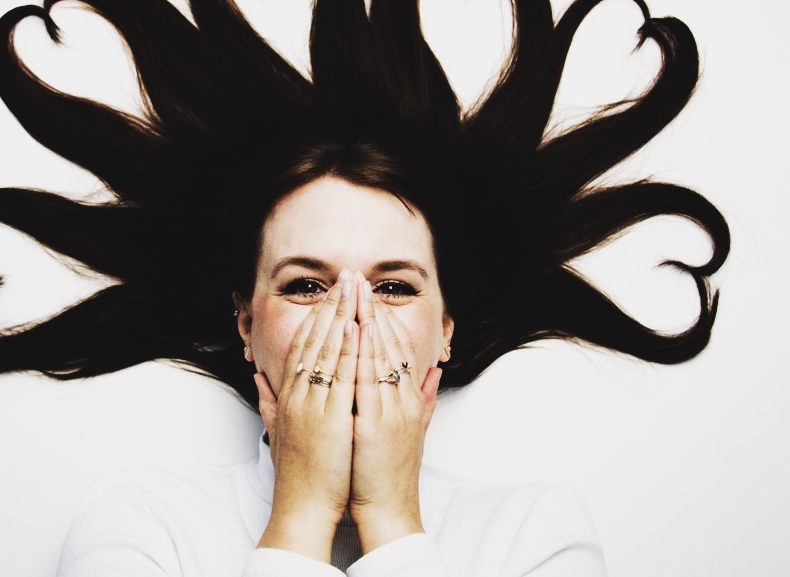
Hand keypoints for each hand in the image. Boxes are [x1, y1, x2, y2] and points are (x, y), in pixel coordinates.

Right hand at [256, 270, 359, 562]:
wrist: (301, 509)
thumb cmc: (295, 476)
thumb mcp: (276, 432)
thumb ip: (268, 402)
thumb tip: (258, 379)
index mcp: (289, 396)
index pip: (302, 345)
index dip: (316, 316)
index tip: (330, 293)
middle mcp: (298, 395)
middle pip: (314, 340)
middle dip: (331, 305)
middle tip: (345, 277)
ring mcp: (313, 405)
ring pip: (327, 351)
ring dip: (342, 316)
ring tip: (354, 289)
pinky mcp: (331, 419)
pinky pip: (342, 377)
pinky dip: (350, 350)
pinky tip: (358, 327)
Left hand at [350, 278, 441, 553]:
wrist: (390, 509)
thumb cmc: (392, 473)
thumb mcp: (415, 429)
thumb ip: (425, 398)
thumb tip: (435, 371)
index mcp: (410, 399)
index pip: (399, 348)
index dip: (384, 318)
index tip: (369, 294)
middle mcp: (404, 399)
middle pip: (390, 345)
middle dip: (373, 310)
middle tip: (358, 280)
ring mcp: (392, 410)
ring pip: (381, 356)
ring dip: (367, 322)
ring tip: (354, 294)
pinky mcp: (377, 423)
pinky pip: (369, 381)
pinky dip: (362, 355)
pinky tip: (354, 332)